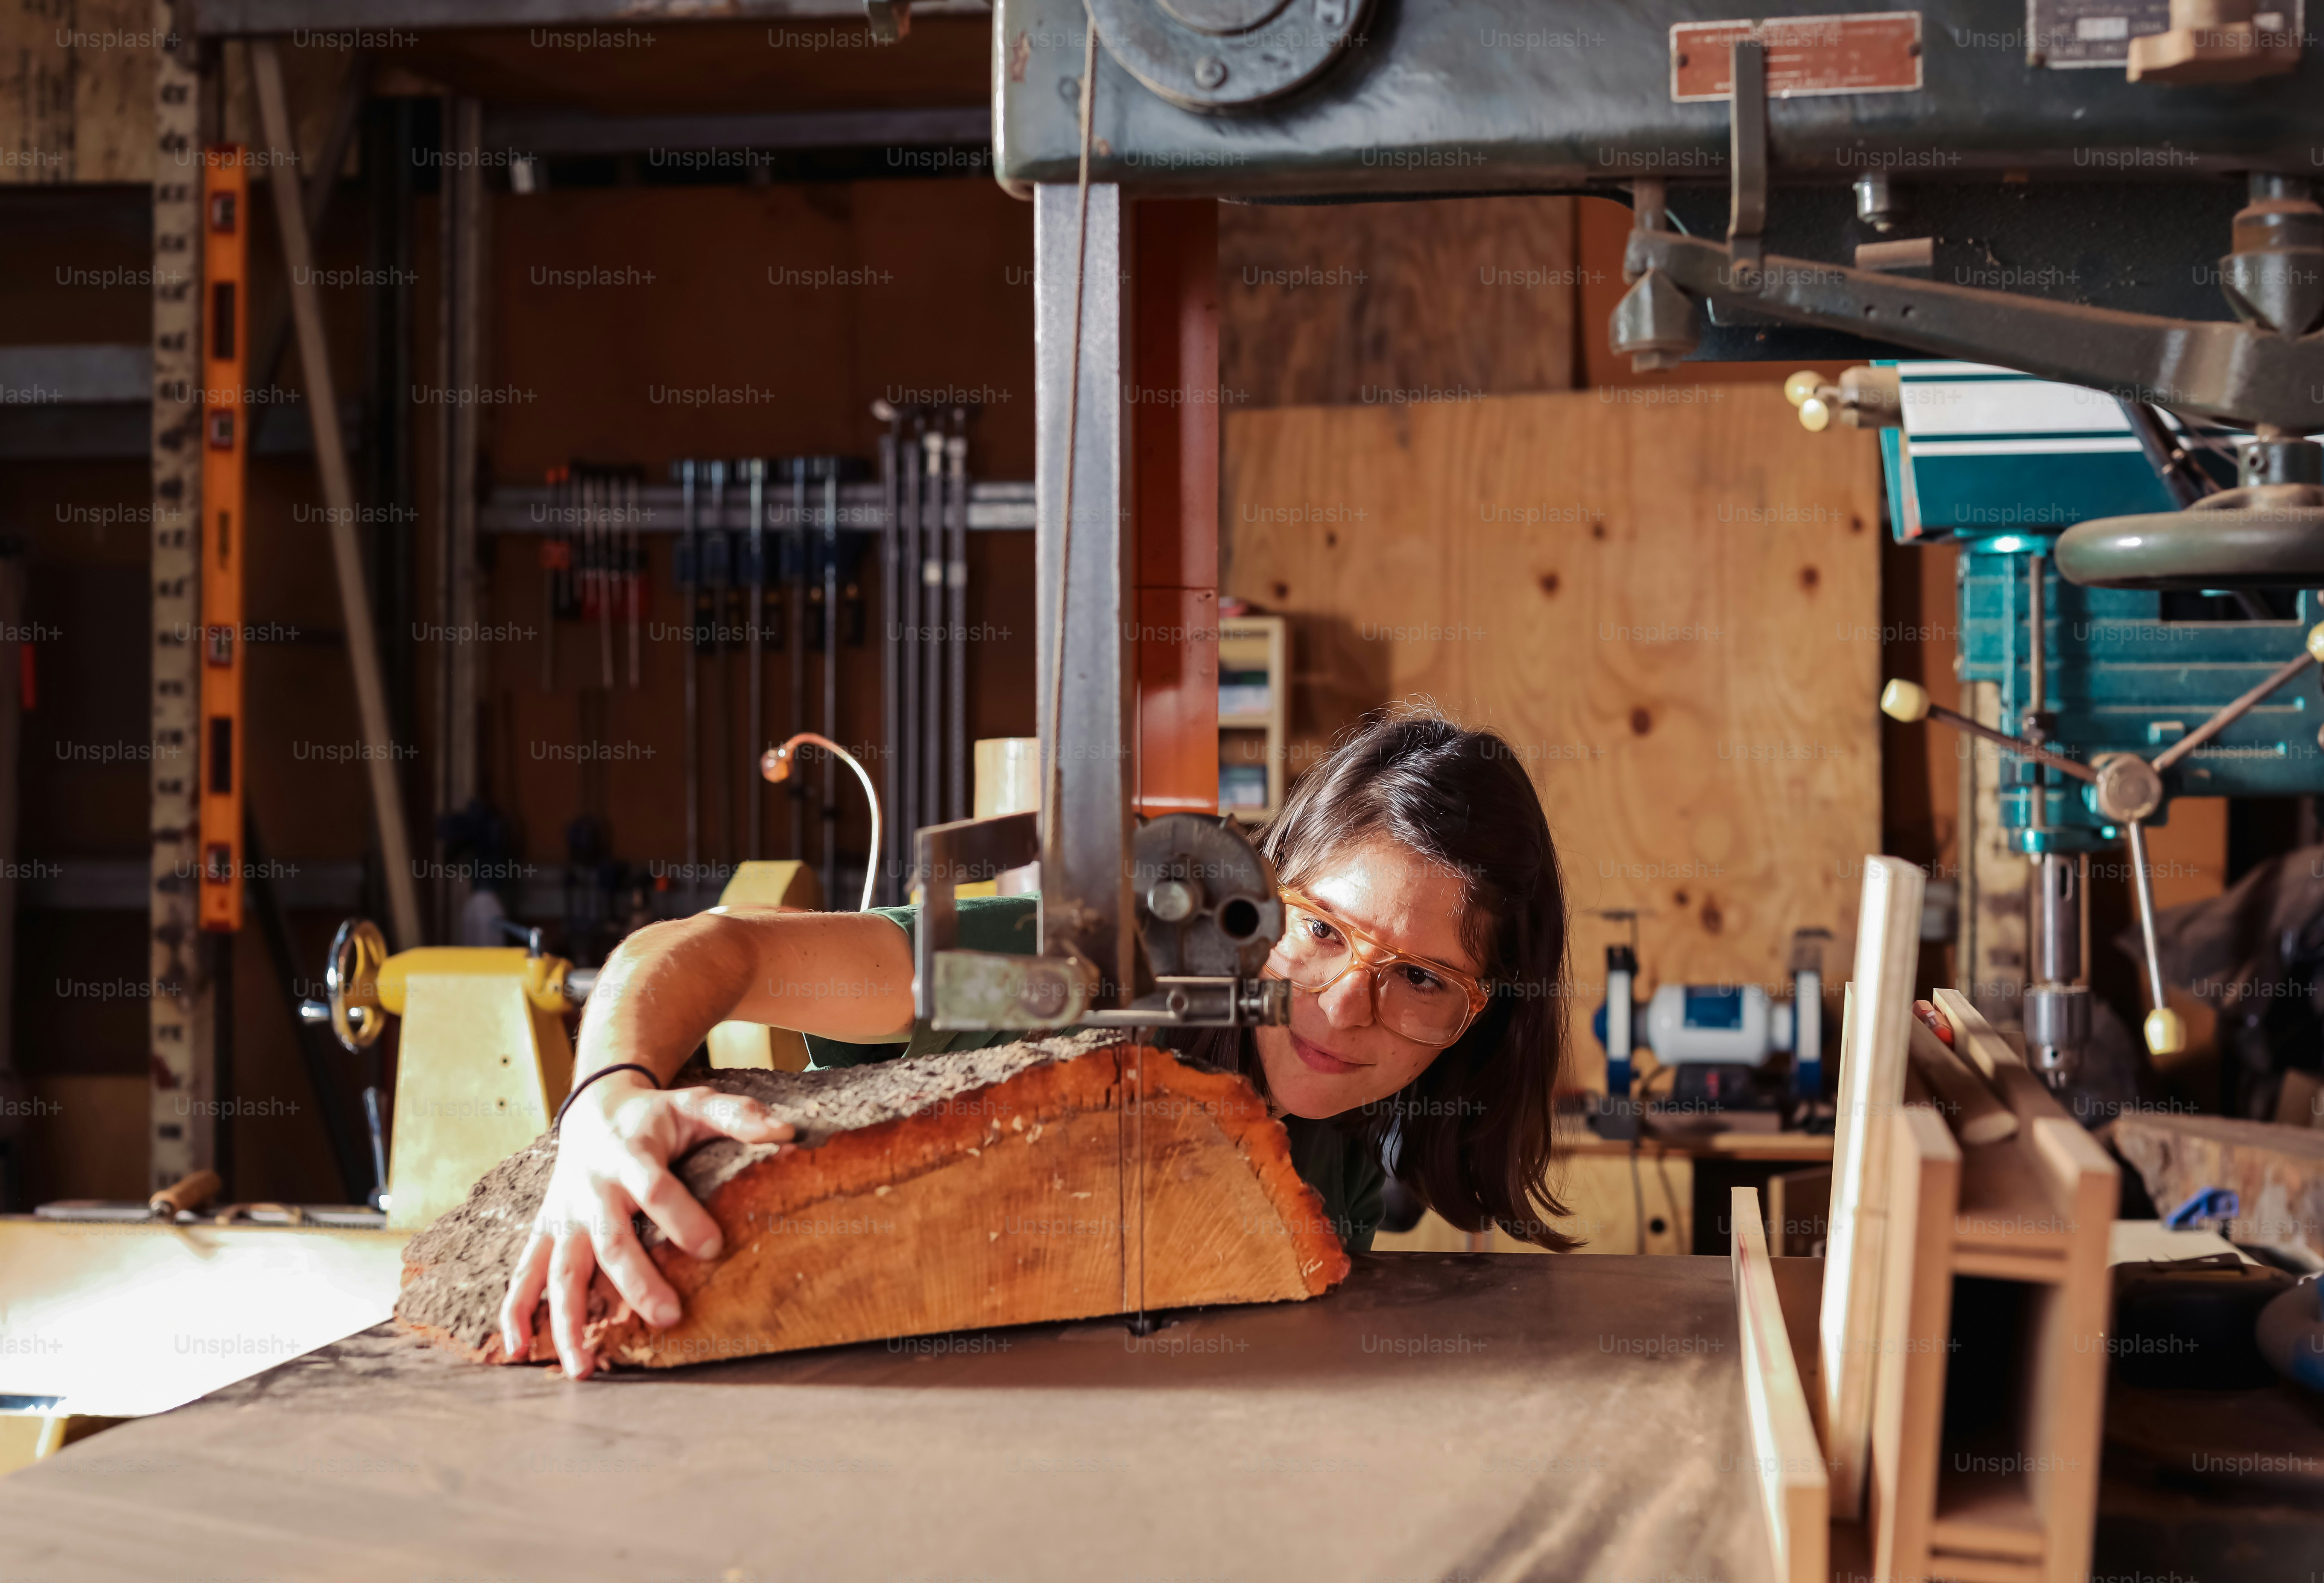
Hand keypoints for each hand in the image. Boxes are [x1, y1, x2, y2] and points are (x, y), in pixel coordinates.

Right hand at [499, 1075, 793, 1379]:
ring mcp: (565, 1216)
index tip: (714, 1247)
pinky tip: (519, 1351)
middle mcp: (593, 1190)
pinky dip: (516, 1312)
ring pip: (561, 1271)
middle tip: (671, 1318)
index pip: (655, 1188)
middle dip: (637, 1282)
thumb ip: (740, 1117)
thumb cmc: (655, 1116)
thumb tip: (790, 1132)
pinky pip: (525, 1273)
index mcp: (632, 1155)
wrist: (593, 1110)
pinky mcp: (546, 1232)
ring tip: (584, 1369)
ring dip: (568, 1321)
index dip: (681, 1217)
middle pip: (611, 1240)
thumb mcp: (696, 1104)